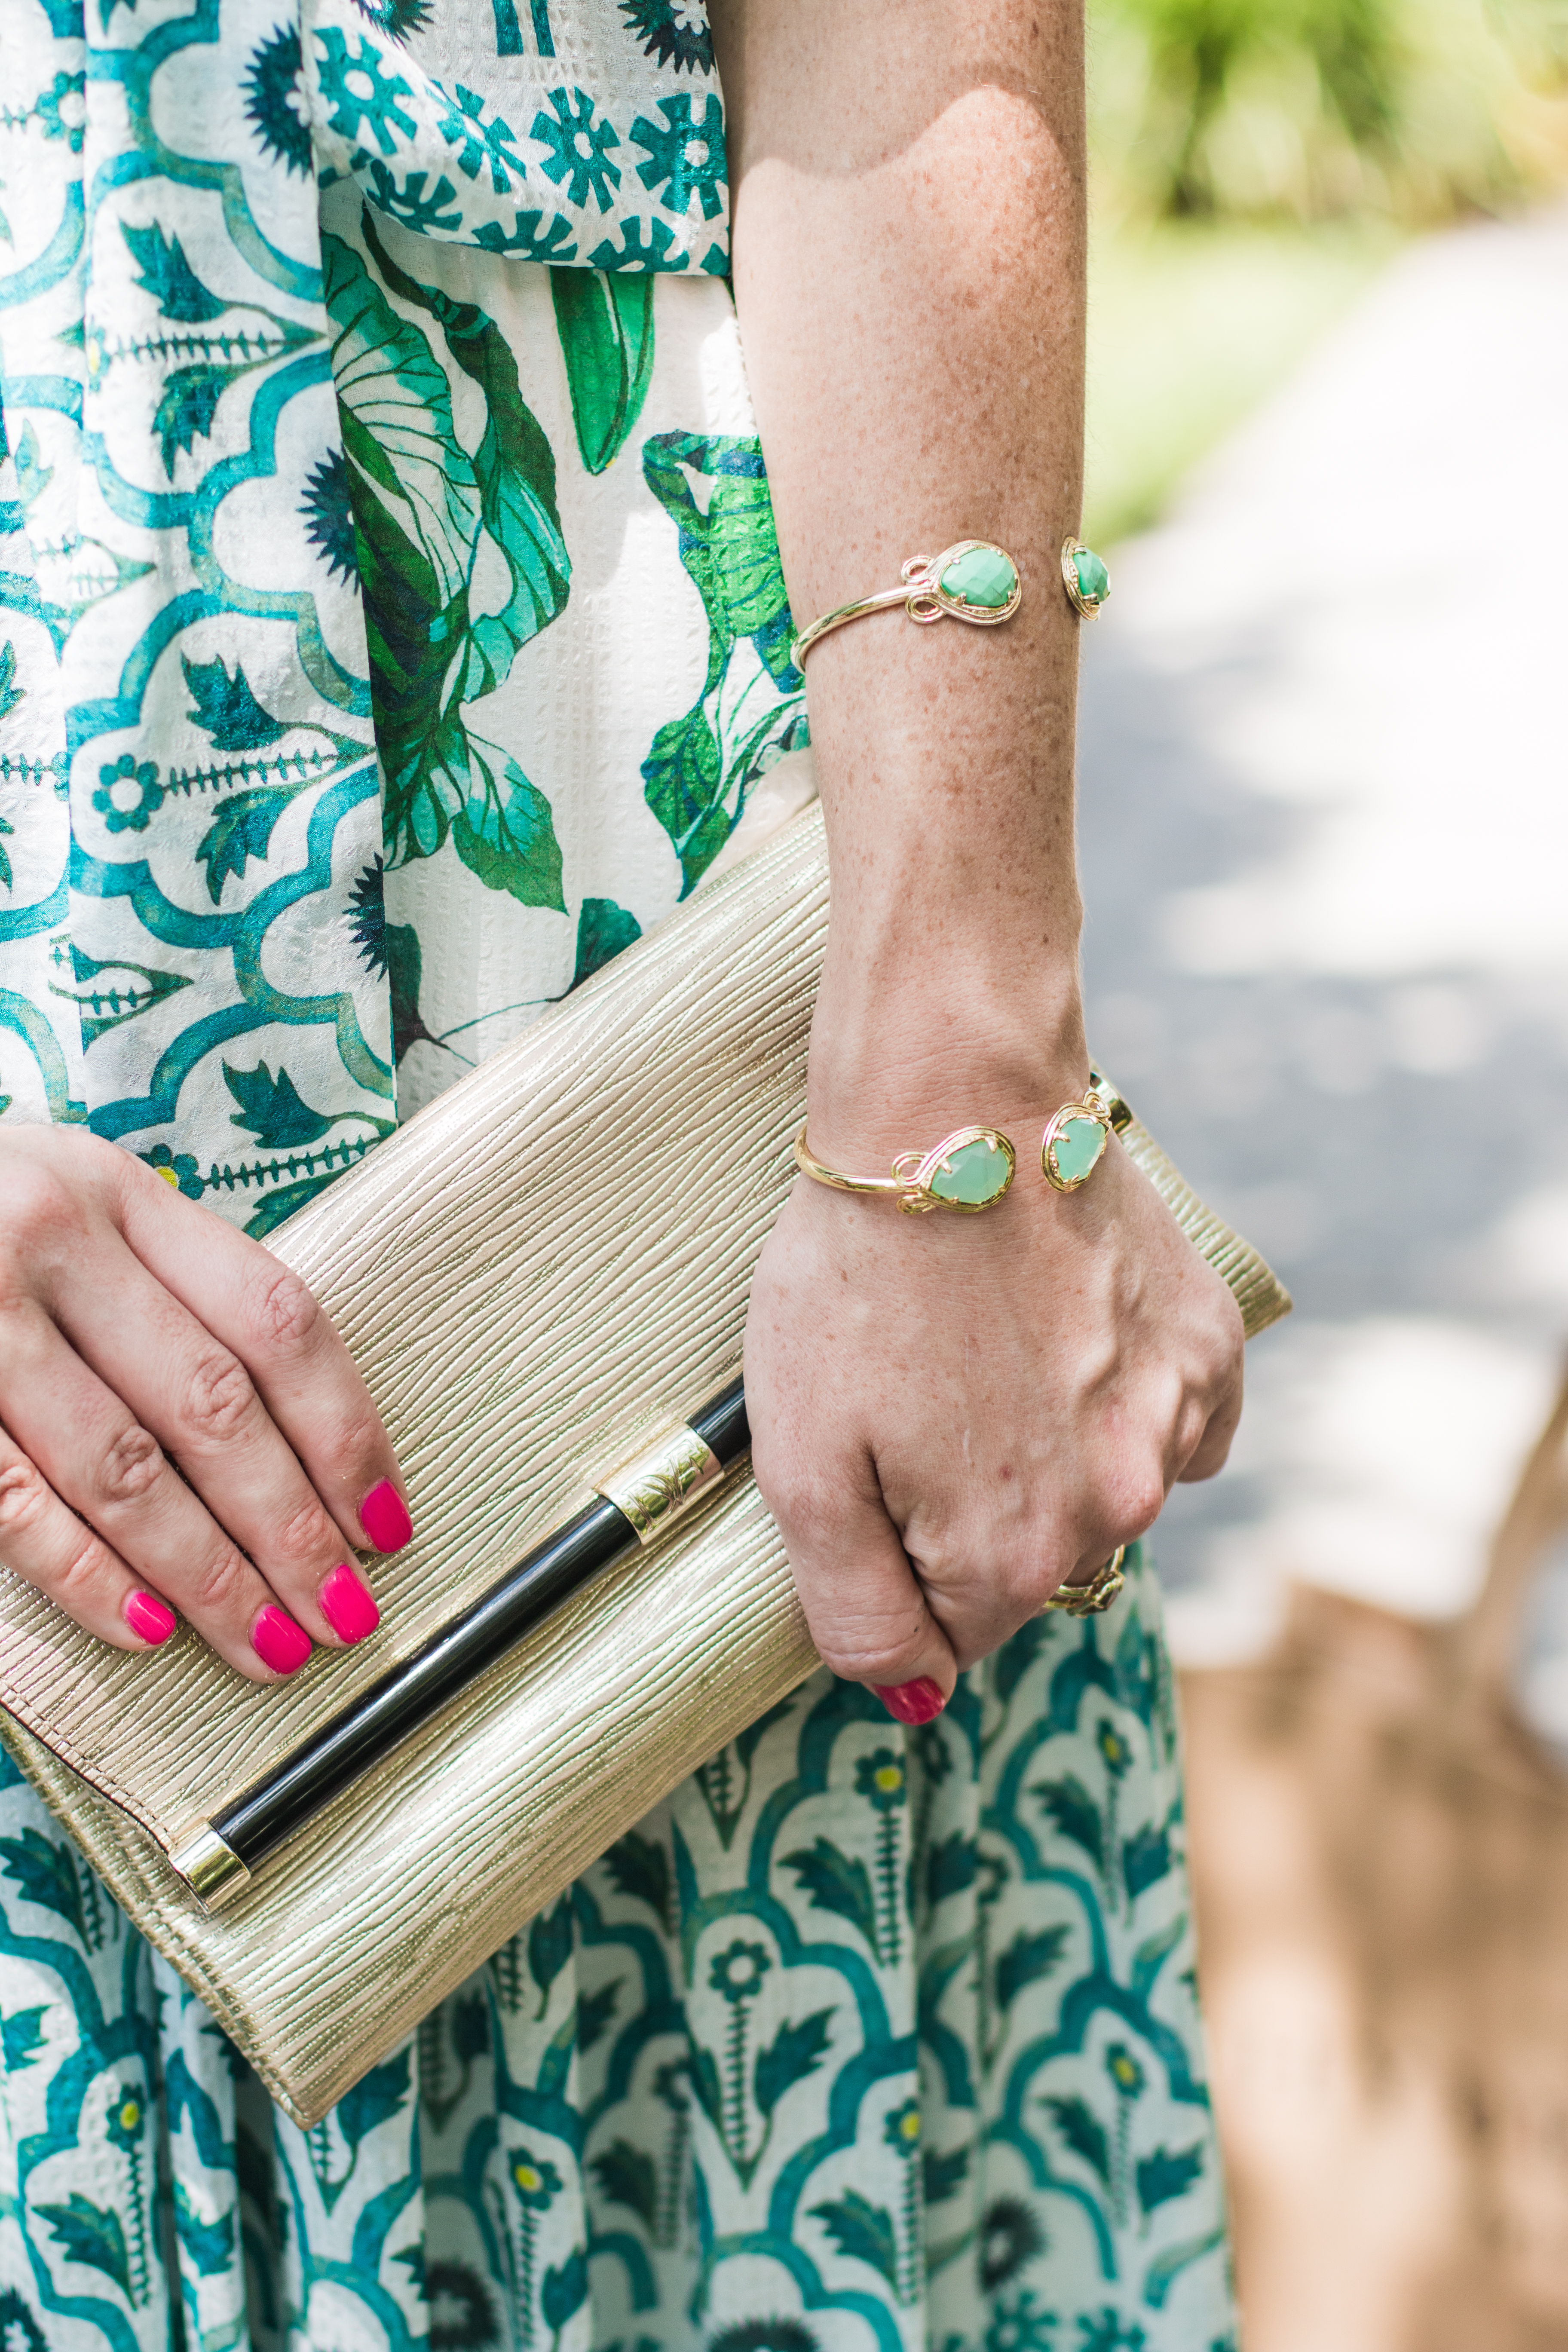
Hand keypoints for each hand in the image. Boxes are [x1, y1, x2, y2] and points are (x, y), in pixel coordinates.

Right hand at [0, 1126, 409, 1677]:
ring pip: (122, 1467)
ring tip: (269, 1644)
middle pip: (213, 1406)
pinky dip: (85, 1574)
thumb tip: (301, 1446)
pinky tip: (147, 1629)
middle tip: (343, 1611)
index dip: (345, 1431)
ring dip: (207, 1573)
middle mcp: (53, 1240)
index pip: (275, 1322)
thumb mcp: (78, 1211)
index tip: (385, 1522)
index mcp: (121, 1194)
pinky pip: (14, 1503)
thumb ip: (170, 1293)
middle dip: (290, 1527)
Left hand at [745, 1108, 1243, 1718]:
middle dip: (970, 1507)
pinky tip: (1066, 1333)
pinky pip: (1172, 1424)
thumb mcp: (801, 1464)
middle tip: (922, 1393)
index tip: (876, 1468)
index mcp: (1013, 1555)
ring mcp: (1175, 1423)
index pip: (952, 1633)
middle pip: (1033, 1567)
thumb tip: (909, 1698)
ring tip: (988, 1346)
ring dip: (1050, 1448)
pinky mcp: (1209, 1346)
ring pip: (1104, 1493)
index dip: (898, 1561)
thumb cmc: (857, 1279)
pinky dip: (1123, 1400)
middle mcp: (1118, 1509)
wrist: (953, 1112)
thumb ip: (853, 1609)